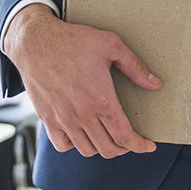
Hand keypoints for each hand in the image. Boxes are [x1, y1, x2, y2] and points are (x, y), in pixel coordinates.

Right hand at [4, 4, 161, 157]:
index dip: (140, 145)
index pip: (125, 136)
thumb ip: (135, 67)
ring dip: (101, 147)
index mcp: (101, 99)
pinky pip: (63, 145)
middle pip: (108, 148)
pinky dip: (75, 145)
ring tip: (107, 136)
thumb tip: (155, 84)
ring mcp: (63, 119)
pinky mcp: (47, 118)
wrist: (36, 41)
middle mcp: (82, 114)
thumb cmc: (73, 40)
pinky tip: (81, 134)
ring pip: (87, 150)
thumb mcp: (111, 45)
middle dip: (124, 148)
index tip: (148, 145)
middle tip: (130, 139)